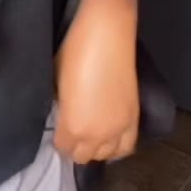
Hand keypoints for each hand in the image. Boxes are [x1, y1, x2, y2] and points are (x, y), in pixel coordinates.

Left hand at [54, 0, 138, 164]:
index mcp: (73, 127)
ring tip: (92, 133)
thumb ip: (59, 105)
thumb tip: (62, 111)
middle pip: (84, 156)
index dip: (59, 140)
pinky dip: (118, 145)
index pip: (63, 148)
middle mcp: (97, 135)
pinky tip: (111, 134)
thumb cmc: (74, 51)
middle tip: (73, 130)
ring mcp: (119, 128)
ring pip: (107, 155)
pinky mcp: (135, 117)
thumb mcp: (56, 81)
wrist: (107, 33)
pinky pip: (128, 146)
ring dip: (98, 147)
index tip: (58, 130)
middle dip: (77, 146)